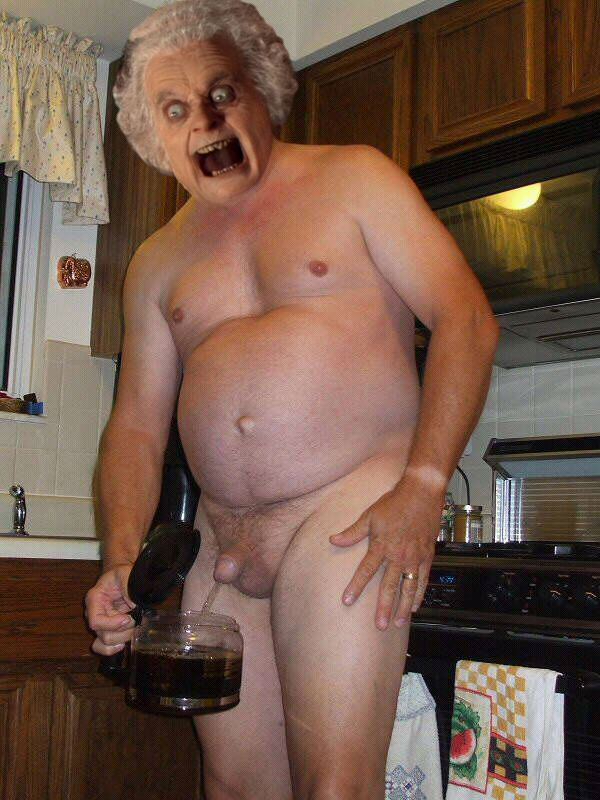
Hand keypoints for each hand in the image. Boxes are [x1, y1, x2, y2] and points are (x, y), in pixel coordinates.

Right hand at [85, 564, 136, 655]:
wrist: (121, 576)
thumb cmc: (121, 574)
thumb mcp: (125, 573)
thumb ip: (128, 587)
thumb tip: (134, 605)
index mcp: (94, 600)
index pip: (96, 621)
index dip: (112, 624)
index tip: (128, 618)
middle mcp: (93, 614)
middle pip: (103, 635)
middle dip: (123, 631)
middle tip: (136, 621)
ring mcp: (100, 624)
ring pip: (105, 642)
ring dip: (123, 638)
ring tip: (135, 627)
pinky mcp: (107, 629)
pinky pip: (103, 646)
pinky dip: (112, 649)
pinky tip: (123, 643)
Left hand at [329, 477, 443, 629]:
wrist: (421, 493)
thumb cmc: (394, 503)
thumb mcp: (369, 516)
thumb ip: (352, 532)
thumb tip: (333, 539)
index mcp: (381, 546)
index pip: (365, 571)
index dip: (355, 587)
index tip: (347, 601)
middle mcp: (398, 555)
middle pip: (389, 586)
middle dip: (383, 608)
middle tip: (379, 626)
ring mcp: (414, 557)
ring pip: (408, 588)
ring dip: (403, 607)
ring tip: (398, 623)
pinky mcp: (427, 556)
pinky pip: (423, 580)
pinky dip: (419, 594)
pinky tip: (415, 606)